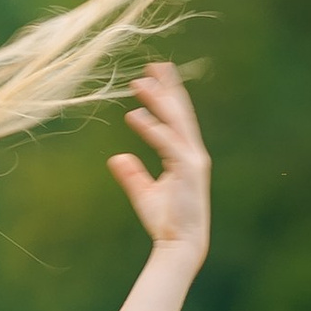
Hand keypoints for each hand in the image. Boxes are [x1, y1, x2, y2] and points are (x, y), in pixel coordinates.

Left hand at [109, 62, 209, 263]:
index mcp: (185, 156)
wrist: (179, 246)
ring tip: (138, 83)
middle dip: (167, 88)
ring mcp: (193, 161)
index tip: (154, 75)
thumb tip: (117, 158)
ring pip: (174, 123)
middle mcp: (193, 154)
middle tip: (154, 64)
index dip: (167, 95)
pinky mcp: (188, 172)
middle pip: (180, 113)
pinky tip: (136, 116)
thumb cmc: (166, 222)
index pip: (177, 119)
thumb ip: (132, 175)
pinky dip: (152, 129)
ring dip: (158, 101)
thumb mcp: (145, 194)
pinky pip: (167, 144)